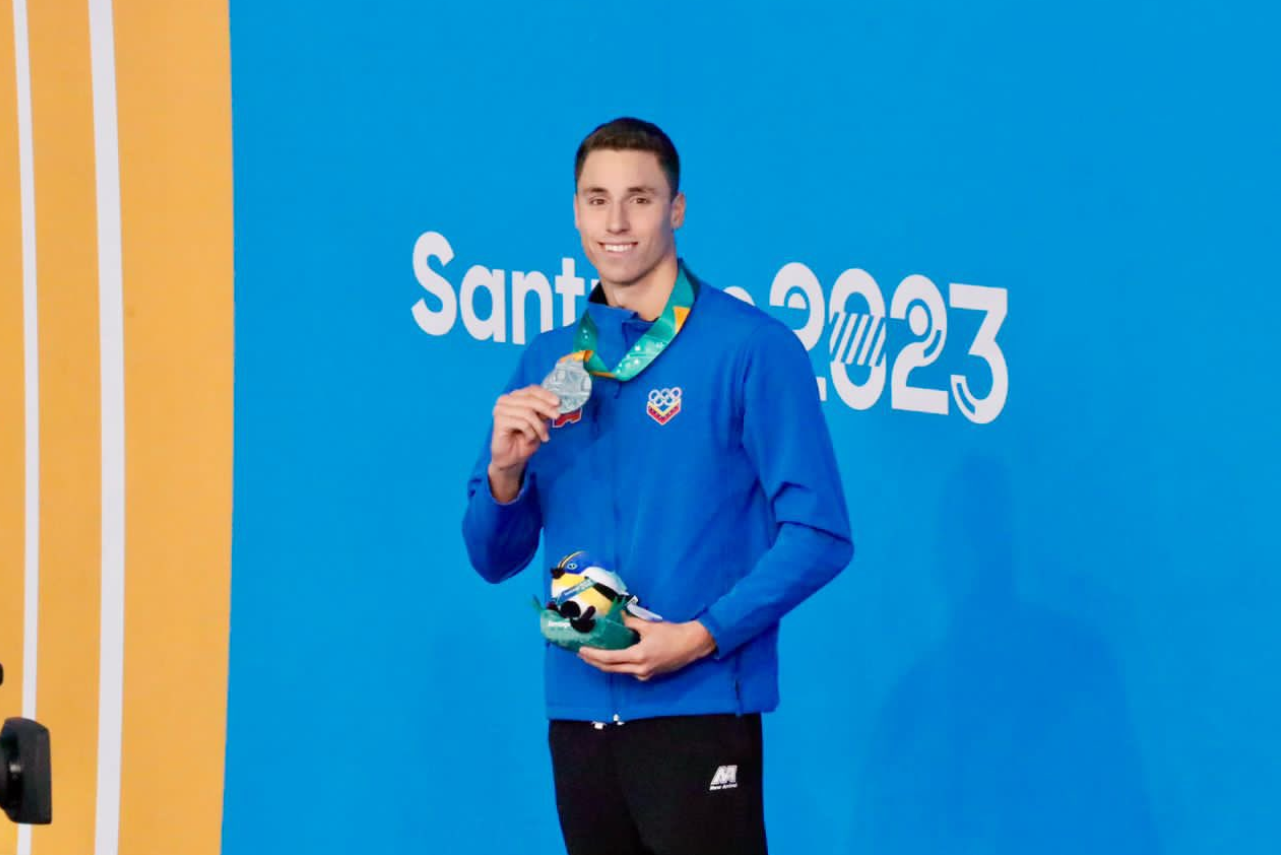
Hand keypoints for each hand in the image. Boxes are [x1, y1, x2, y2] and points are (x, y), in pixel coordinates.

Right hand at [488, 385, 559, 500]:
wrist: (511, 459)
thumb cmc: (523, 439)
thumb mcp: (539, 422)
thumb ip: (544, 411)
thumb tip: (555, 404)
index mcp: (515, 397)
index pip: (532, 390)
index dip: (546, 395)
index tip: (558, 402)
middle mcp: (505, 400)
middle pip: (531, 399)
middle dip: (546, 408)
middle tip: (556, 416)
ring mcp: (500, 409)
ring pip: (528, 412)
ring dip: (539, 427)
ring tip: (543, 437)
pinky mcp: (499, 420)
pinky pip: (522, 423)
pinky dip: (530, 433)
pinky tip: (529, 439)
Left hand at [578, 615, 717, 680]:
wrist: (692, 644)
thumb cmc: (672, 633)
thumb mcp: (649, 626)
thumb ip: (631, 622)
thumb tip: (618, 616)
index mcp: (638, 656)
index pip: (609, 659)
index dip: (593, 655)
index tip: (582, 650)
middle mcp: (639, 669)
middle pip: (610, 668)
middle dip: (594, 662)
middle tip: (582, 654)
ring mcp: (645, 674)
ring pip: (619, 672)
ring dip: (605, 665)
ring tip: (593, 656)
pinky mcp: (650, 675)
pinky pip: (630, 672)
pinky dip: (619, 666)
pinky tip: (613, 658)